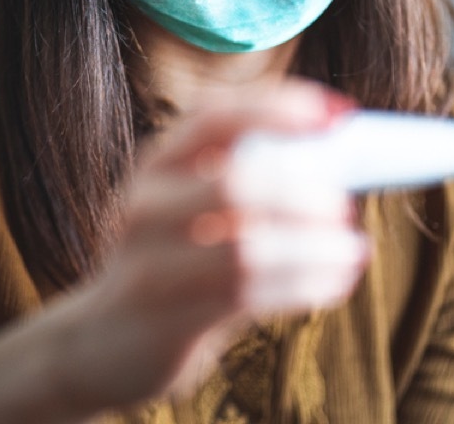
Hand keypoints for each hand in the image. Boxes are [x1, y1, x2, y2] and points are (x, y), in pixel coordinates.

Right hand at [53, 79, 369, 413]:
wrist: (101, 344)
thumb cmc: (170, 265)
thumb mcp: (191, 211)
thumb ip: (247, 183)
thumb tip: (340, 163)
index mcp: (157, 163)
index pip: (214, 117)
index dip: (278, 109)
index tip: (339, 114)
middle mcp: (145, 204)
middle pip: (233, 182)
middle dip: (303, 190)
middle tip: (345, 204)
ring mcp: (150, 262)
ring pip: (246, 248)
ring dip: (314, 247)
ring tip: (353, 249)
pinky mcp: (165, 317)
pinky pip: (248, 295)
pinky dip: (304, 285)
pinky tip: (334, 281)